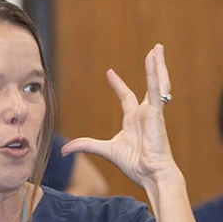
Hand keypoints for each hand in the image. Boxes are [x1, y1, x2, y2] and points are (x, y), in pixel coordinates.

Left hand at [62, 44, 177, 188]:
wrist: (151, 173)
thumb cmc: (134, 164)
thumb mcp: (105, 150)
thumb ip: (85, 145)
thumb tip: (63, 150)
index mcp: (134, 120)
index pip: (126, 97)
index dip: (118, 84)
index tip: (109, 73)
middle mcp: (145, 113)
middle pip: (150, 84)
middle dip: (152, 67)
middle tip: (153, 50)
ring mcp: (152, 111)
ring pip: (157, 82)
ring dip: (158, 65)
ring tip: (158, 48)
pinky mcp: (157, 113)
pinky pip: (156, 90)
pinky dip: (154, 75)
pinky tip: (154, 60)